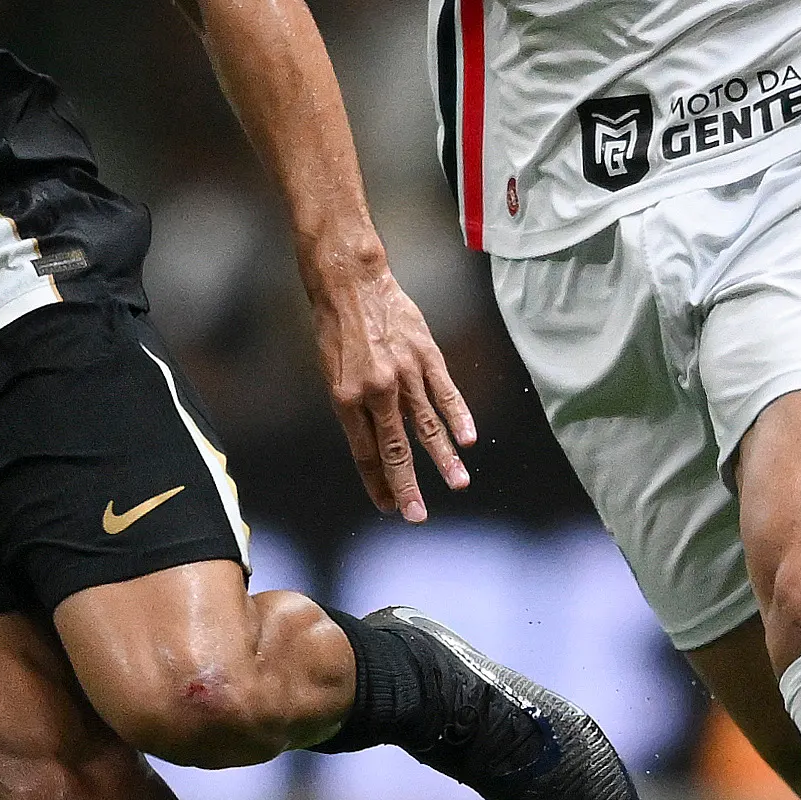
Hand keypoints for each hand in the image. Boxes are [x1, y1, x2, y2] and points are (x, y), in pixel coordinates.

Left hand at [308, 260, 474, 521]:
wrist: (350, 283)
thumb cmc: (337, 331)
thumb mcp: (331, 374)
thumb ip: (354, 409)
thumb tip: (374, 445)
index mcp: (345, 398)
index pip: (365, 453)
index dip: (377, 483)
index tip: (389, 507)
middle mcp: (375, 391)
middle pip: (395, 448)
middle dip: (407, 485)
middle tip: (417, 516)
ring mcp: (404, 373)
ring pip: (426, 425)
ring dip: (443, 458)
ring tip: (458, 485)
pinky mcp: (426, 355)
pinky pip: (445, 392)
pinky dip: (458, 416)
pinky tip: (469, 439)